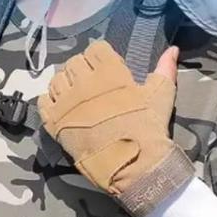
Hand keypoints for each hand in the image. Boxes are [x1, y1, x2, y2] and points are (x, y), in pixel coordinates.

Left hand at [37, 40, 195, 216]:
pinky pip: (43, 101)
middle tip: (93, 85)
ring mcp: (68, 102)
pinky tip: (62, 108)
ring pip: (57, 79)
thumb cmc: (149, 128)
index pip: (95, 49)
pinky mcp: (56, 122)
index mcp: (109, 71)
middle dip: (83, 70)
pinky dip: (50, 101)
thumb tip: (173, 49)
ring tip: (77, 96)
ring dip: (66, 84)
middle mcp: (84, 82)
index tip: (106, 69)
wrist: (136, 167)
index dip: (100, 57)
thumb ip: (165, 68)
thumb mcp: (161, 95)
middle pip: (74, 62)